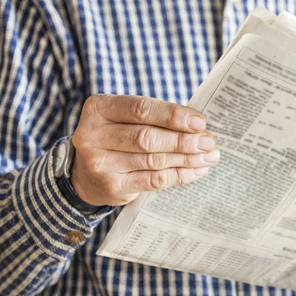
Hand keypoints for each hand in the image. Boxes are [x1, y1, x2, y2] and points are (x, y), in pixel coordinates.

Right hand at [70, 95, 218, 205]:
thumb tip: (199, 125)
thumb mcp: (126, 118)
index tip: (200, 122)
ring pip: (153, 160)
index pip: (141, 109)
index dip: (173, 115)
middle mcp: (93, 135)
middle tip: (209, 141)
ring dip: (187, 158)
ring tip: (209, 156)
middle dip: (184, 140)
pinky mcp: (112, 186)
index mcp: (98, 108)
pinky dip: (180, 175)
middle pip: (147, 137)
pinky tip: (197, 170)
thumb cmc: (117, 137)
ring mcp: (100, 163)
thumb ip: (156, 116)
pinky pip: (154, 180)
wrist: (86, 174)